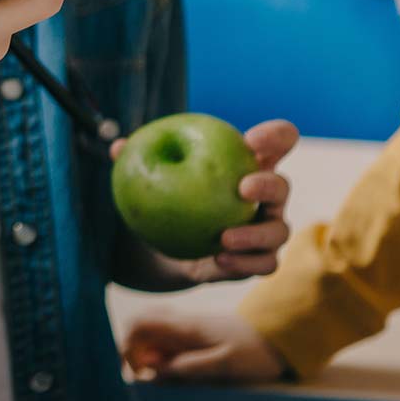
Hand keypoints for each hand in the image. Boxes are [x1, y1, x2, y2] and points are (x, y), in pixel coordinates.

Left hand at [111, 119, 296, 283]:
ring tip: (223, 238)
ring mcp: (263, 230)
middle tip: (242, 188)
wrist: (161, 246)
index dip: (274, 136)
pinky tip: (218, 259)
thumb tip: (118, 147)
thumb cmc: (164, 197)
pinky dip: (245, 263)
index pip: (277, 142)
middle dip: (268, 185)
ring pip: (278, 232)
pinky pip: (263, 264)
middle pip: (281, 187)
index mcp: (245, 165)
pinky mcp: (254, 261)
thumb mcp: (152, 177)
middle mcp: (262, 198)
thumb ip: (139, 159)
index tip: (252, 140)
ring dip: (255, 235)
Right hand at [123, 311, 287, 381]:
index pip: (140, 324)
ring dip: (143, 352)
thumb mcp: (225, 364)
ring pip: (151, 331)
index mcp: (187, 327)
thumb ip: (190, 366)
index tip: (132, 371)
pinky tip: (165, 368)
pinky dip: (157, 352)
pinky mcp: (194, 332)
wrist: (281, 334)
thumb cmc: (256, 352)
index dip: (126, 345)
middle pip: (140, 325)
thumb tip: (154, 369)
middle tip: (139, 377)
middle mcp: (183, 322)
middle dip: (130, 349)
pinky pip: (165, 337)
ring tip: (150, 375)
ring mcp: (188, 325)